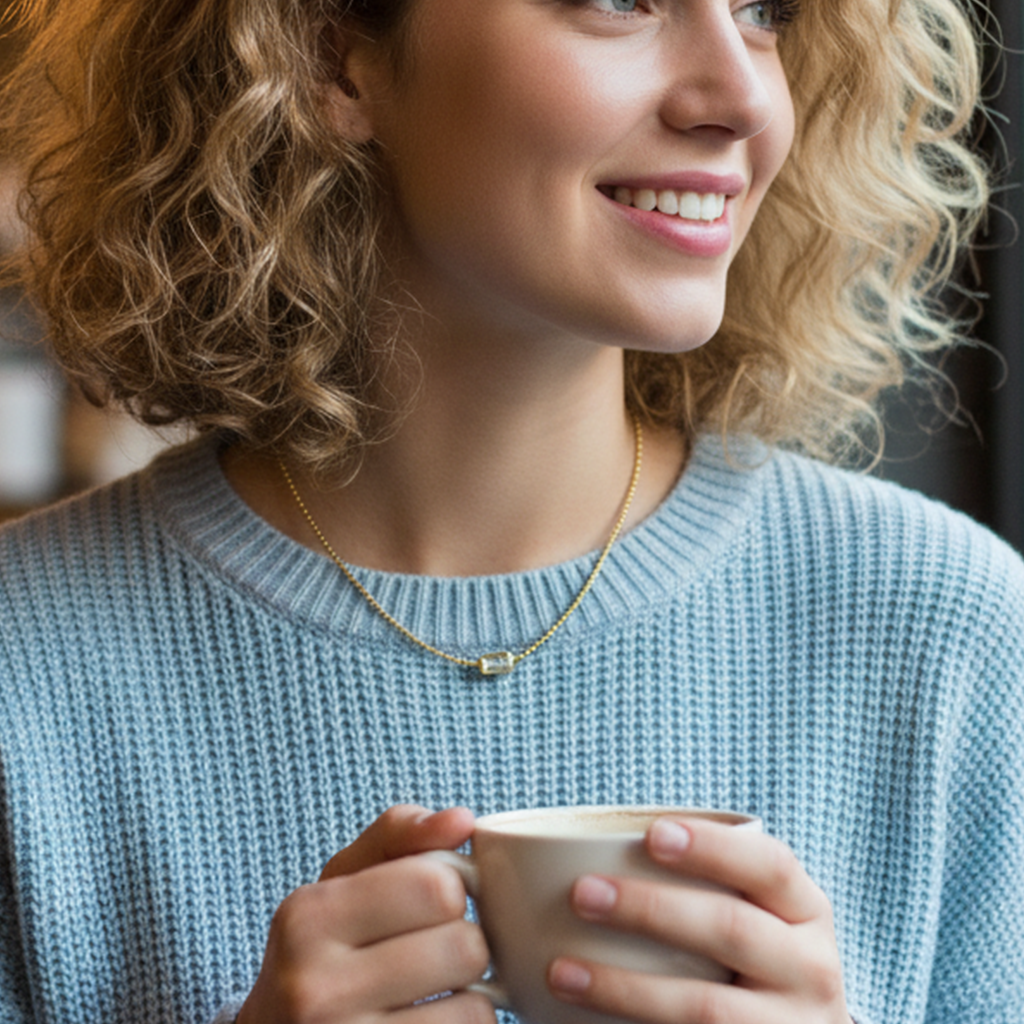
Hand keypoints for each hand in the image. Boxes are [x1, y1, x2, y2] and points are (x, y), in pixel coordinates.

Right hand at [237, 805, 493, 1023]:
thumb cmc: (323, 948)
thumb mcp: (342, 880)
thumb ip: (401, 834)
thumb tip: (461, 821)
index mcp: (309, 917)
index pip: (436, 885)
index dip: (450, 889)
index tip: (430, 903)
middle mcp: (317, 988)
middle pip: (464, 946)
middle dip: (465, 944)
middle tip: (432, 953)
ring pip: (476, 1006)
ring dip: (470, 997)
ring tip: (430, 995)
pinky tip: (426, 1022)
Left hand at [547, 816, 852, 1023]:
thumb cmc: (758, 963)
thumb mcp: (761, 920)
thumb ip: (710, 887)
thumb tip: (593, 854)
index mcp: (806, 912)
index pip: (770, 867)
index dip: (713, 847)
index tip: (652, 834)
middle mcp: (811, 970)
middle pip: (731, 929)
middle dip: (651, 909)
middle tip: (582, 893)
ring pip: (705, 1007)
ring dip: (624, 987)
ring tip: (561, 971)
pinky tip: (586, 1023)